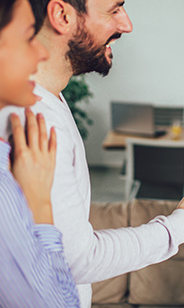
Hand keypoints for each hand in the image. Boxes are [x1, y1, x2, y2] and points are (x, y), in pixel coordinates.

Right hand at [10, 108, 56, 223]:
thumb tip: (2, 141)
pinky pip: (54, 146)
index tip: (15, 114)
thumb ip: (5, 155)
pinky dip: (54, 136)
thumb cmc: (18, 187)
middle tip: (29, 108)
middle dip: (30, 118)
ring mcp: (45, 157)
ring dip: (42, 124)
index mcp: (21, 155)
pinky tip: (53, 129)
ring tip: (40, 115)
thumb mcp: (8, 170)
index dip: (16, 122)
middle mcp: (34, 154)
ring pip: (44, 136)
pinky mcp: (52, 162)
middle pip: (32, 131)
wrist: (34, 199)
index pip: (18, 134)